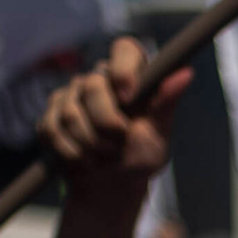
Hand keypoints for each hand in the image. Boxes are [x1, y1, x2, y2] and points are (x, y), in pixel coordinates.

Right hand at [38, 36, 194, 207]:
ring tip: (103, 156)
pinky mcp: (50, 116)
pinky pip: (51, 129)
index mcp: (131, 77)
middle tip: (118, 144)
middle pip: (92, 85)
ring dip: (89, 144)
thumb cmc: (141, 157)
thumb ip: (166, 103)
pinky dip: (70, 152)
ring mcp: (71, 96)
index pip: (124, 49)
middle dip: (106, 123)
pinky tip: (82, 159)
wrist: (112, 187)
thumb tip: (186, 73)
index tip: (128, 97)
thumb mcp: (159, 134)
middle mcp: (100, 80)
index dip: (123, 69)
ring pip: (70, 112)